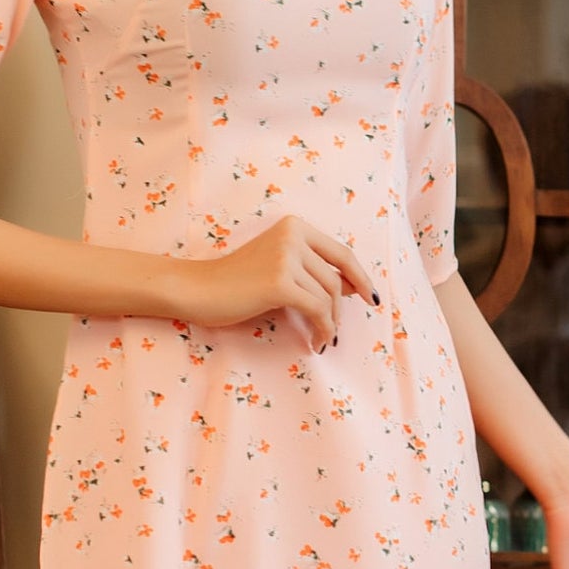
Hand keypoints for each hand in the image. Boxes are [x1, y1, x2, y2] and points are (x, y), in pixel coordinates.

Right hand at [178, 215, 379, 341]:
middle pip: (336, 278)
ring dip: (330, 323)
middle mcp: (292, 235)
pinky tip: (316, 342)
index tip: (371, 298)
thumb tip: (356, 287)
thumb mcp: (279, 266)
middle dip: (340, 309)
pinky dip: (322, 329)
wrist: (197, 289)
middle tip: (333, 331)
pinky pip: (317, 310)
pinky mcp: (279, 283)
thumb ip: (313, 270)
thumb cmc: (236, 282)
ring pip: (328, 296)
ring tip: (321, 338)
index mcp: (294, 226)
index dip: (360, 277)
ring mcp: (285, 257)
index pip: (341, 253)